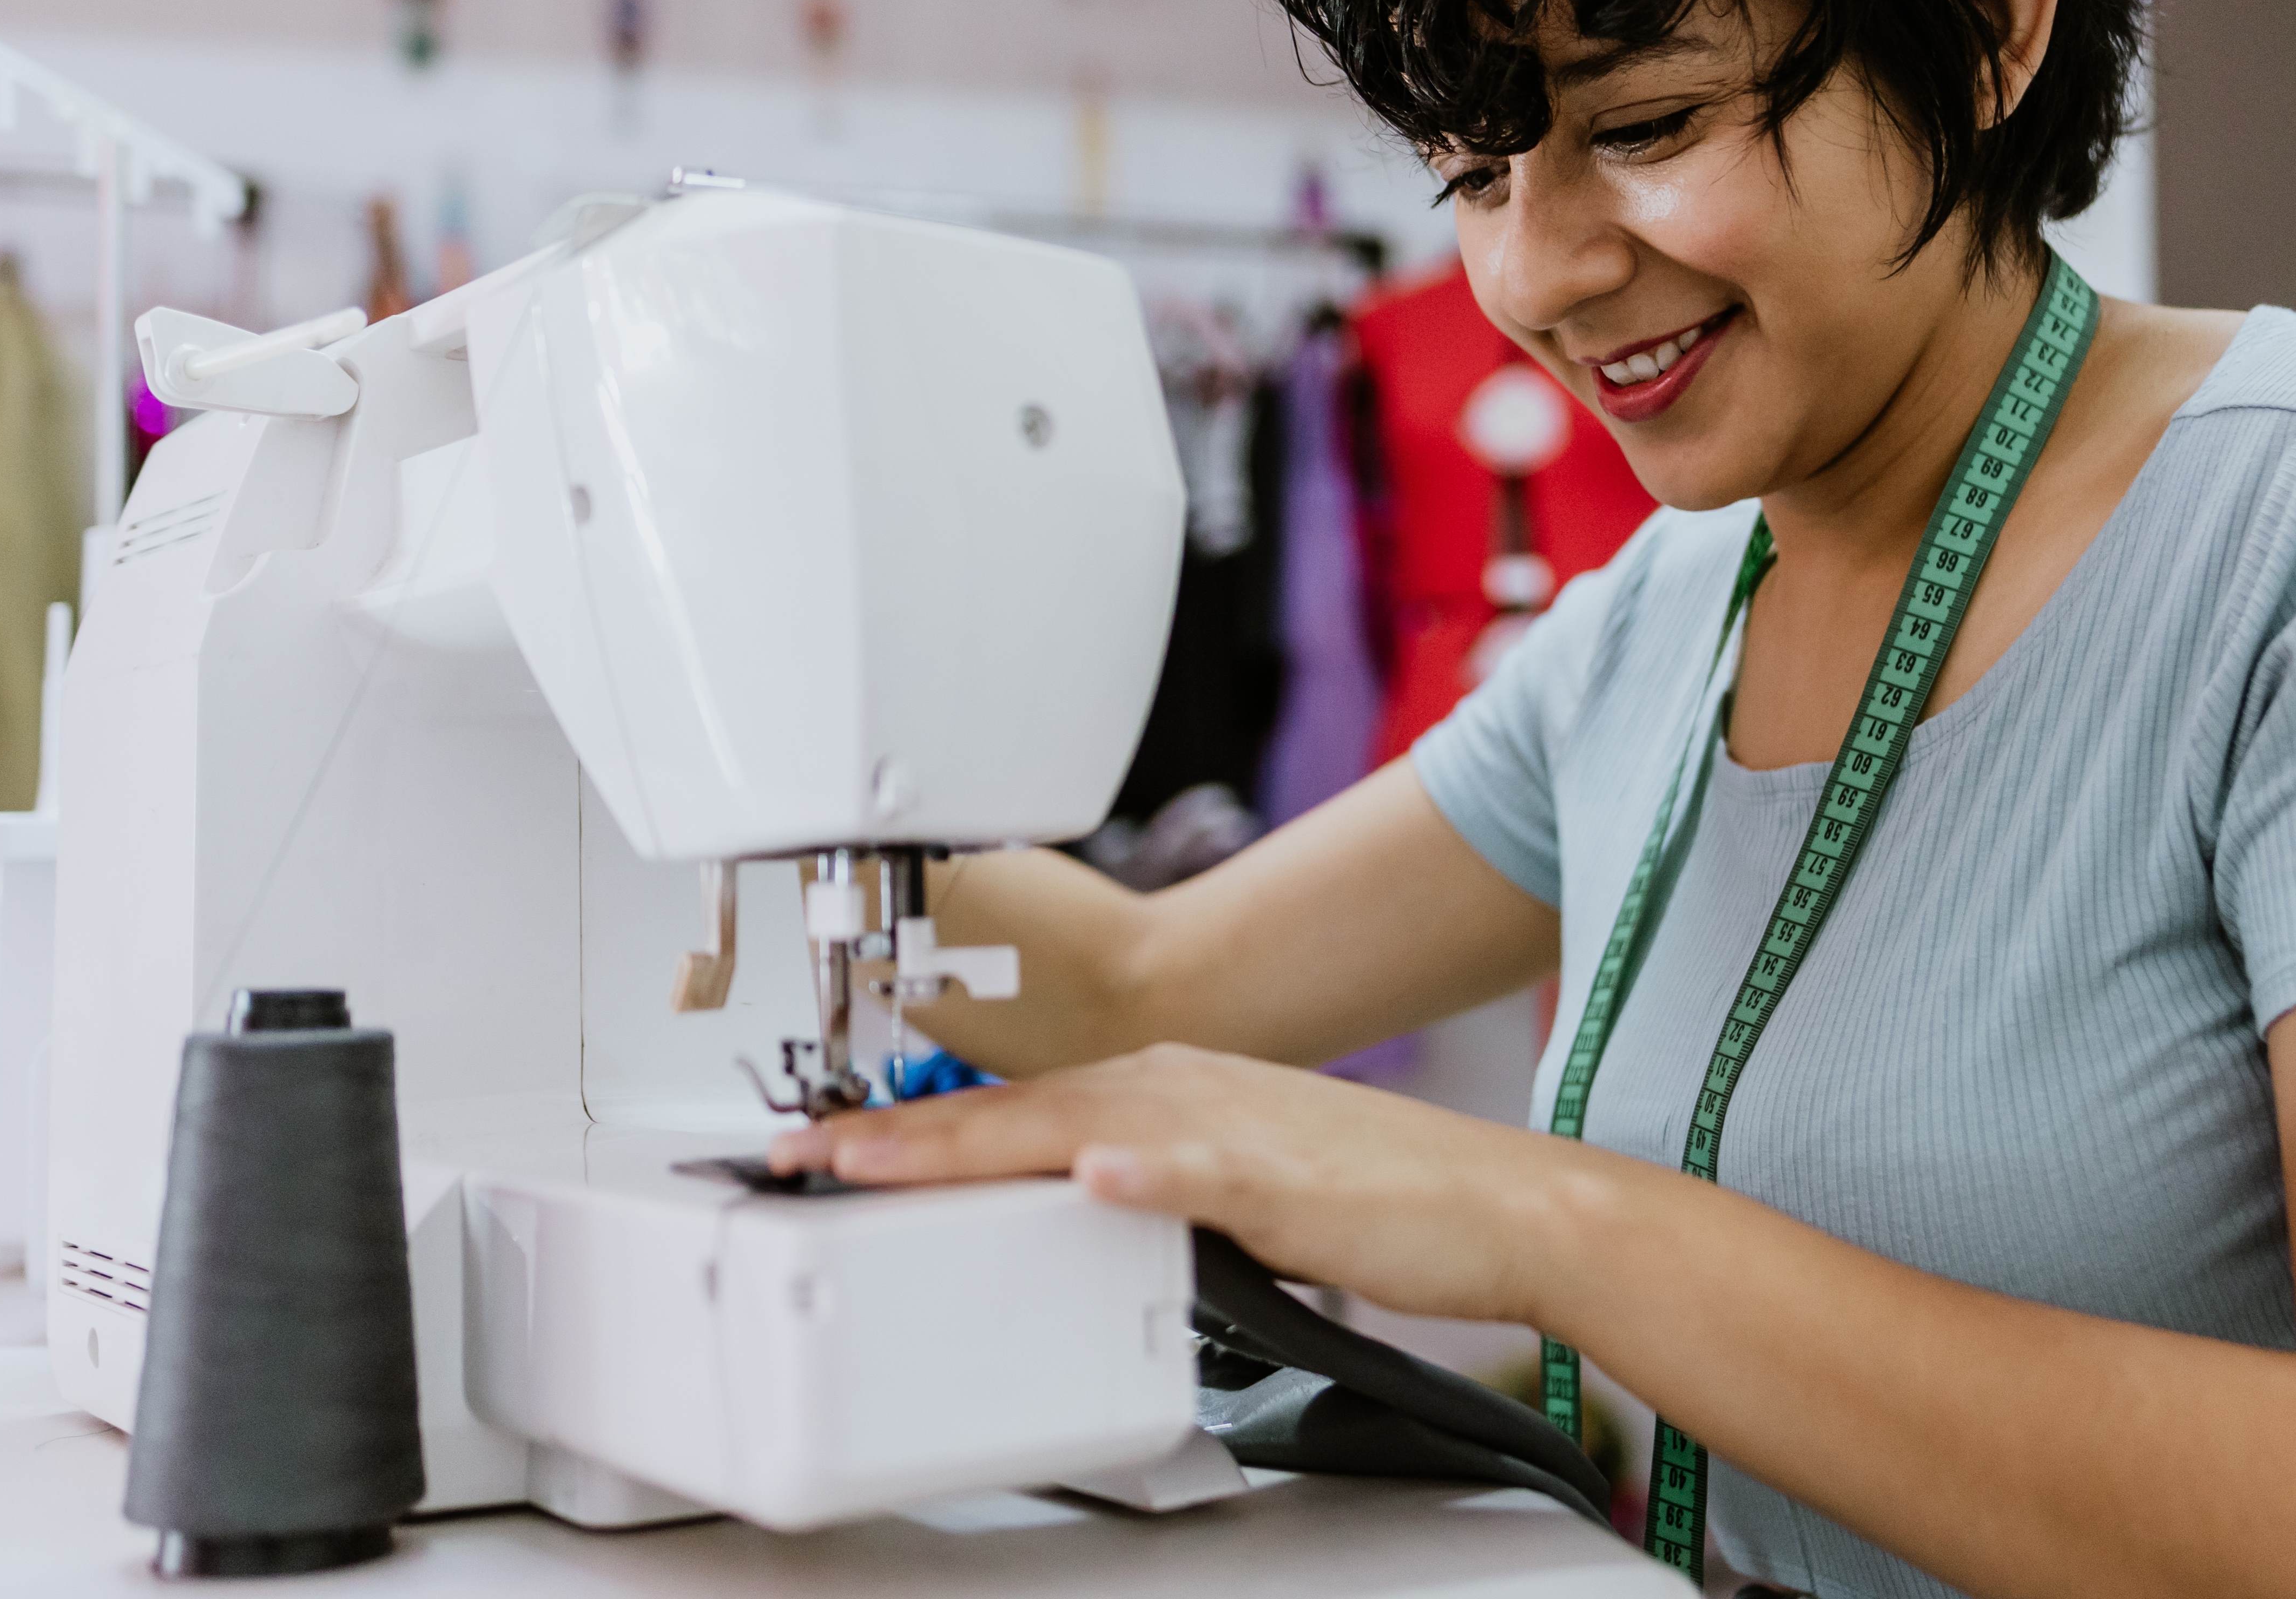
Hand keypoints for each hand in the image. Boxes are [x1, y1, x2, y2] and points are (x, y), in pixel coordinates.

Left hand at [766, 1042, 1601, 1325]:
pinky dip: (1141, 1171)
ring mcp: (1227, 1127)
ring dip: (973, 1145)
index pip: (1012, 1111)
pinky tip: (1093, 1175)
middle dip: (900, 1137)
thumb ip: (1148, 1191)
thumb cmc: (1376, 1197)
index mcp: (1165, 1093)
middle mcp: (1181, 1090)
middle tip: (801, 1156)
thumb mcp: (1230, 1191)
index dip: (913, 1131)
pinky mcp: (1282, 1175)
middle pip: (1014, 1112)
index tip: (828, 1149)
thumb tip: (1084, 1205)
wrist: (1494, 1203)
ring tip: (880, 1162)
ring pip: (1075, 1127)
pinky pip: (1197, 1170)